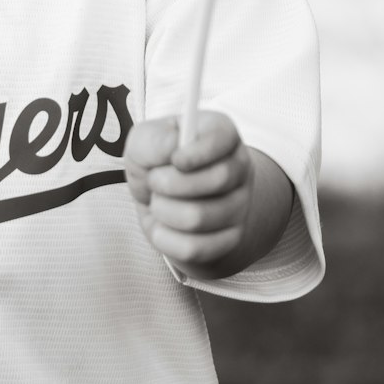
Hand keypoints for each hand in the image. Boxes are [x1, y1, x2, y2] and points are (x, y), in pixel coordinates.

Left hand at [124, 111, 253, 279]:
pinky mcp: (229, 240)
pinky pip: (195, 248)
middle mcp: (238, 168)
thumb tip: (172, 148)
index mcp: (222, 134)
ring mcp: (239, 207)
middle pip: (217, 180)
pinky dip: (166, 239)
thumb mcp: (144, 141)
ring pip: (199, 218)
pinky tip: (163, 225)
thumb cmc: (155, 163)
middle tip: (154, 180)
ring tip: (159, 202)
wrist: (158, 201)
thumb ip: (154, 140)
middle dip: (169, 183)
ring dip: (163, 210)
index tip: (175, 160)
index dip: (197, 153)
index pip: (224, 140)